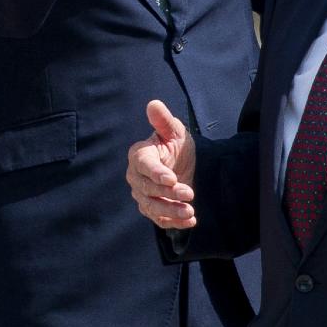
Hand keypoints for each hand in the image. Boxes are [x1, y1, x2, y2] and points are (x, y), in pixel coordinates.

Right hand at [126, 99, 196, 229]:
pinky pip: (159, 219)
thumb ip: (164, 120)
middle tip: (190, 193)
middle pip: (147, 189)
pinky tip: (191, 221)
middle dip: (168, 193)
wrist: (185, 164)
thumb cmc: (177, 144)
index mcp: (139, 155)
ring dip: (171, 211)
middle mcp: (136, 177)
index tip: (172, 178)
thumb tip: (154, 104)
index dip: (157, 173)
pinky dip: (174, 222)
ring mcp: (142, 195)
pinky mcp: (151, 209)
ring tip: (191, 212)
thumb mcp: (175, 131)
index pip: (144, 165)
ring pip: (152, 207)